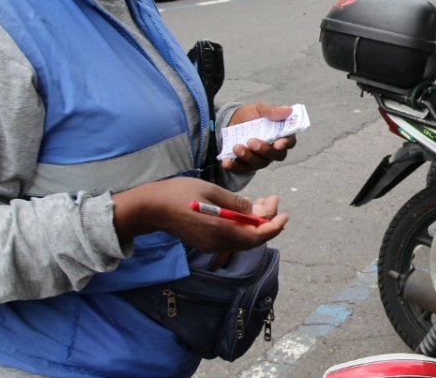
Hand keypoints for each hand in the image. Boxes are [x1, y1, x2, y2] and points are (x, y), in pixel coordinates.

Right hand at [113, 177, 287, 251]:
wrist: (150, 208)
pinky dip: (243, 225)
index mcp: (220, 230)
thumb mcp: (211, 191)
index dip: (274, 227)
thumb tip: (256, 211)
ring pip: (243, 239)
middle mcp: (218, 242)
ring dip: (256, 222)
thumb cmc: (179, 194)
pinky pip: (232, 237)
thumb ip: (236, 203)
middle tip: (273, 199)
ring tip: (262, 201)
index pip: (257, 237)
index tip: (285, 213)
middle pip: (252, 239)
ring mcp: (211, 244)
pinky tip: (245, 208)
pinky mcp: (206, 242)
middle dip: (267, 220)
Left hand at [222, 102, 297, 173]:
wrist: (230, 121)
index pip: (289, 142)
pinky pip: (242, 169)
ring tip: (236, 147)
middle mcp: (273, 149)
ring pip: (259, 163)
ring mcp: (260, 159)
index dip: (286, 144)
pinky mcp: (246, 165)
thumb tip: (288, 110)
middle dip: (264, 150)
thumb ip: (272, 111)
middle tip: (251, 141)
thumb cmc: (249, 115)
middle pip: (276, 155)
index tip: (278, 144)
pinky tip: (226, 162)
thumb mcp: (259, 109)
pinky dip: (234, 166)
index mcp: (280, 134)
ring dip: (248, 157)